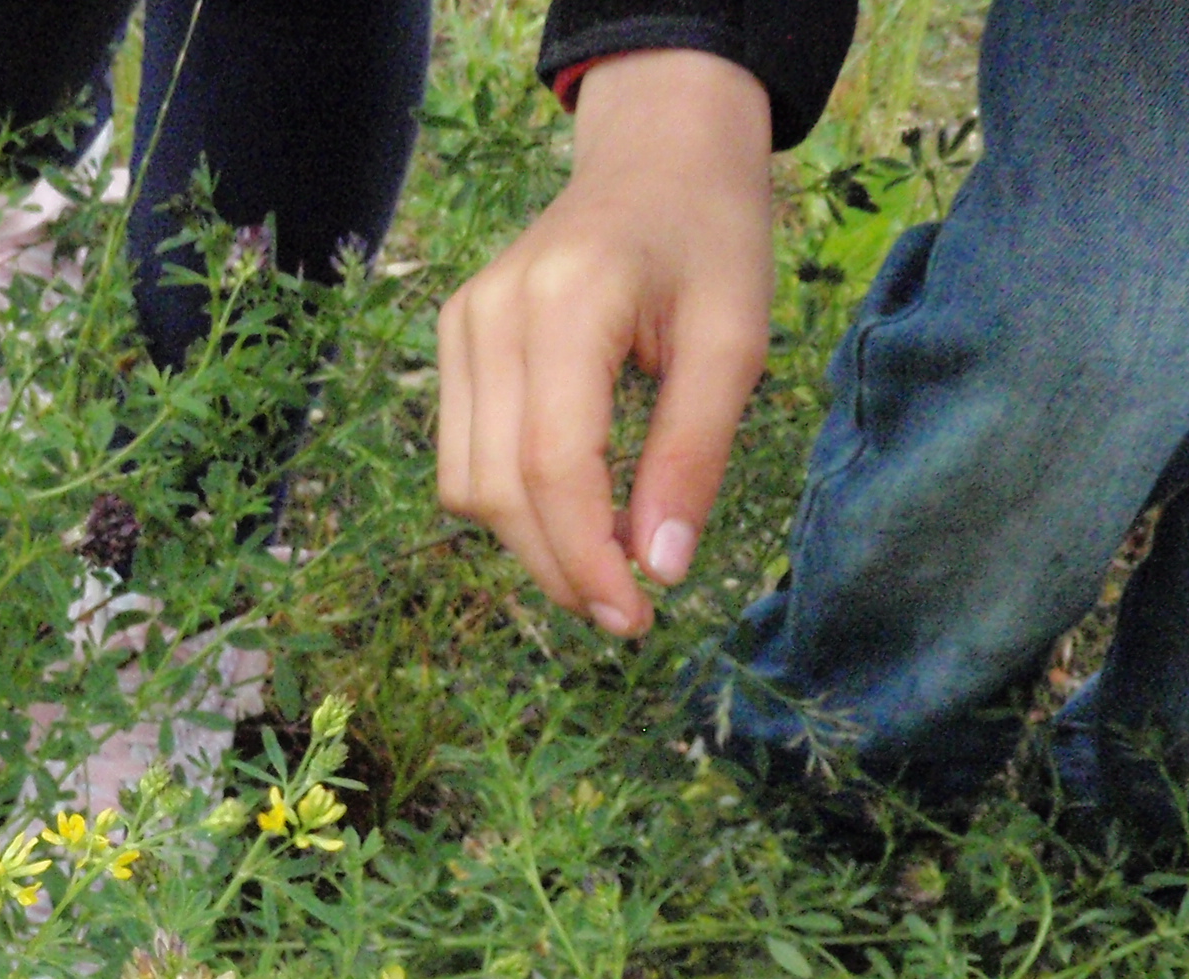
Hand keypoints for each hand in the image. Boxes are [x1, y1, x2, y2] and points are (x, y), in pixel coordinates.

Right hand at [437, 49, 774, 637]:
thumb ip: (692, 455)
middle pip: (498, 488)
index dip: (584, 556)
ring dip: (532, 544)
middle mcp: (491, 314)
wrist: (658, 154)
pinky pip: (463, 458)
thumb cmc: (710, 237)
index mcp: (566, 300)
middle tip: (629, 610)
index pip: (551, 463)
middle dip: (559, 566)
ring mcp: (460, 327)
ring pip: (467, 486)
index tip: (634, 615)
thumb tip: (660, 569)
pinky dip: (513, 505)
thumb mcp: (734, 340)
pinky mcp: (454, 341)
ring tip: (605, 561)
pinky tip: (573, 511)